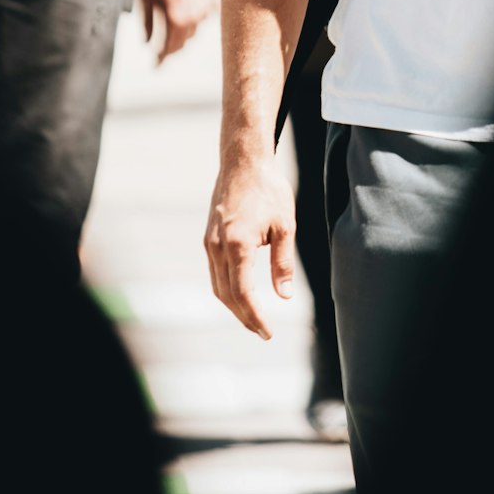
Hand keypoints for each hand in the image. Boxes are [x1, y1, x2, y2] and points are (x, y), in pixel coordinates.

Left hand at [136, 0, 214, 61]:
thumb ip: (146, 22)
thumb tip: (147, 43)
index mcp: (175, 18)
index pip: (167, 48)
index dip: (160, 59)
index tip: (154, 67)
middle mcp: (193, 17)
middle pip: (182, 44)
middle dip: (170, 50)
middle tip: (160, 54)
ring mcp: (204, 8)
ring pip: (193, 33)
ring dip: (181, 38)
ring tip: (170, 37)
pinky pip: (201, 19)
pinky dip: (192, 22)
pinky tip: (185, 18)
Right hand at [205, 156, 295, 338]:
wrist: (243, 161)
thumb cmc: (269, 190)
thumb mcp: (285, 225)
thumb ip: (283, 263)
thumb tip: (285, 295)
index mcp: (238, 244)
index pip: (243, 293)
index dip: (255, 316)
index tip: (267, 332)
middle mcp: (218, 246)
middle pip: (227, 295)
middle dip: (244, 317)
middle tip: (263, 332)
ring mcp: (210, 242)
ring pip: (217, 286)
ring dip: (234, 306)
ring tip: (253, 319)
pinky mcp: (208, 237)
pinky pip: (215, 272)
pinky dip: (227, 288)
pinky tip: (241, 293)